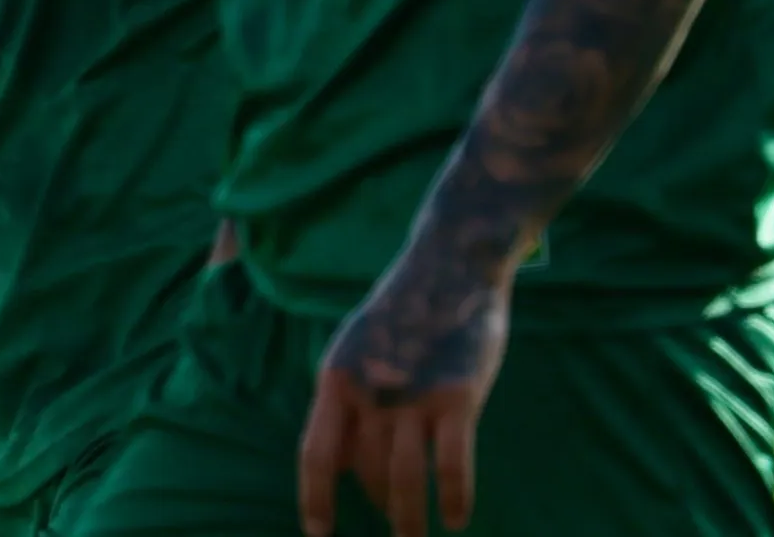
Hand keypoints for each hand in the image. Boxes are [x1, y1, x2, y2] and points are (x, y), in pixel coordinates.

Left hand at [299, 253, 511, 536]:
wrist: (450, 264)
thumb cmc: (403, 311)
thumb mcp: (356, 348)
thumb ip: (348, 400)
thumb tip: (342, 463)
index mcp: (336, 379)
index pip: (316, 454)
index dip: (315, 500)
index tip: (319, 535)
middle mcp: (370, 391)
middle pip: (367, 470)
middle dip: (378, 503)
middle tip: (394, 523)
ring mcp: (415, 395)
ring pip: (405, 478)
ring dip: (409, 519)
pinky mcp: (458, 395)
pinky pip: (452, 464)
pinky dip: (454, 497)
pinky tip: (456, 518)